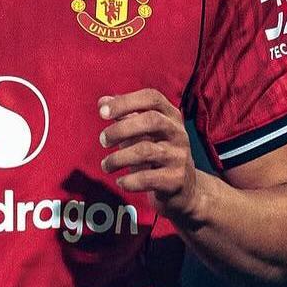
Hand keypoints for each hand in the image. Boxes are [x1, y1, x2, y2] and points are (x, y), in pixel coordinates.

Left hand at [98, 88, 203, 222]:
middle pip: (151, 121)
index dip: (126, 101)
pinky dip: (129, 180)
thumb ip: (125, 115)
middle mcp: (178, 133)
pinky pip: (148, 178)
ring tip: (106, 165)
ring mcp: (179, 156)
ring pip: (146, 151)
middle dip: (121, 129)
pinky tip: (120, 181)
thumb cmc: (158, 152)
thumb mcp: (144, 131)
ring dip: (118, 158)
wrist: (184, 188)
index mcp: (171, 116)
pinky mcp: (176, 180)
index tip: (102, 112)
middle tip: (103, 140)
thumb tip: (102, 102)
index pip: (151, 98)